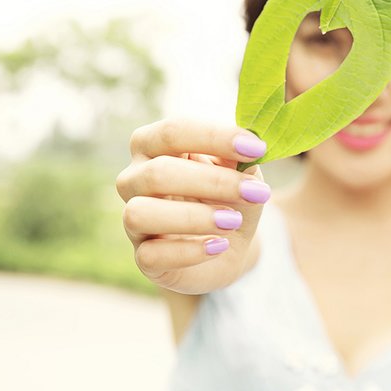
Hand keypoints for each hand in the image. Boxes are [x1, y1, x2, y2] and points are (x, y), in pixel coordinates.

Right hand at [115, 119, 269, 294]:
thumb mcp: (242, 174)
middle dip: (212, 181)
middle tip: (255, 192)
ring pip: (140, 213)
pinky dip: (188, 251)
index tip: (257, 148)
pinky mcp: (143, 258)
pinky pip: (149, 255)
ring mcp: (133, 221)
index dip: (214, 137)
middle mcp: (134, 179)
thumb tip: (248, 150)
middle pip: (158, 172)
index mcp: (153, 146)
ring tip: (232, 221)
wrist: (228, 247)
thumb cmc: (229, 198)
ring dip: (193, 217)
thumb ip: (242, 160)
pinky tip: (219, 246)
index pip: (172, 131)